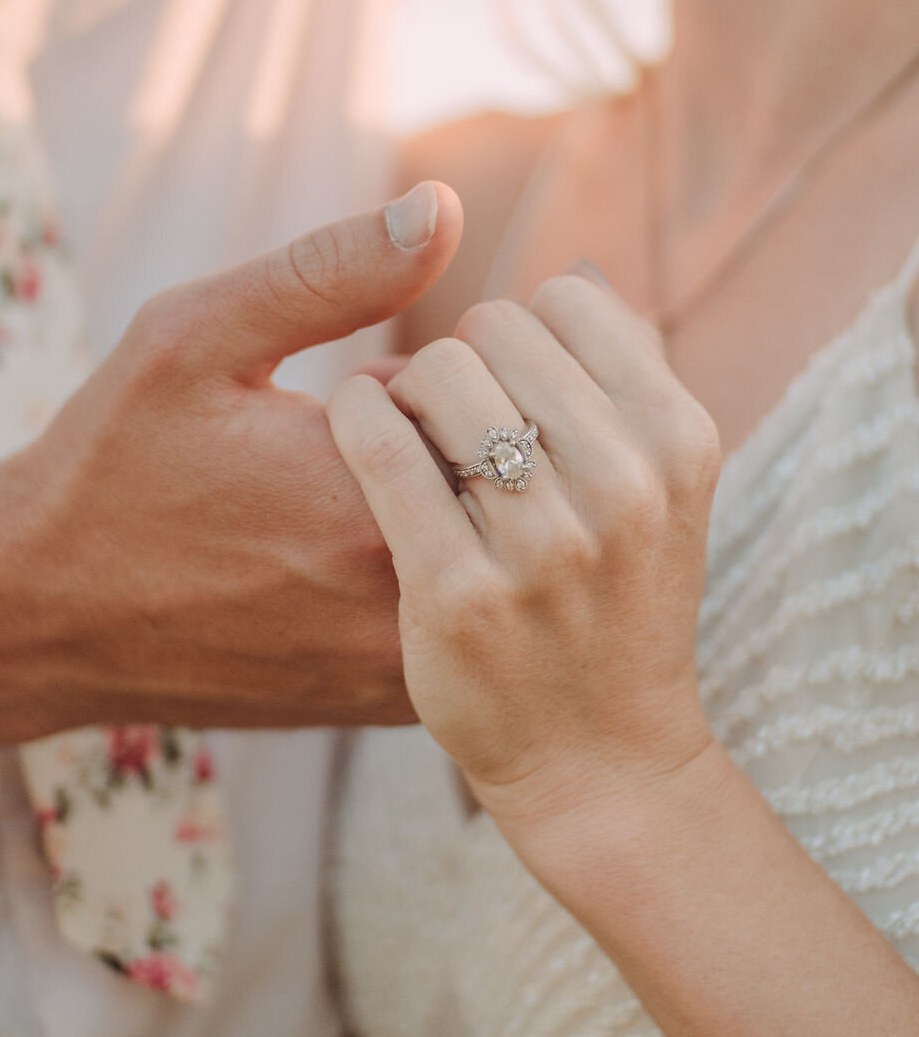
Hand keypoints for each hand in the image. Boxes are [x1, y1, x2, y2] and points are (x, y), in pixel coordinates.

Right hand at [0, 183, 462, 749]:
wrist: (36, 620)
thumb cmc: (112, 468)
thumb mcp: (195, 338)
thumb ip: (330, 272)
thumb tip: (444, 207)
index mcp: (368, 499)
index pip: (502, 408)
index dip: (450, 378)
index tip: (379, 382)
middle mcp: (402, 598)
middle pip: (512, 487)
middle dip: (462, 441)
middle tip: (364, 438)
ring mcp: (397, 666)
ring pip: (495, 557)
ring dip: (451, 510)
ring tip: (345, 499)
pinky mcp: (383, 704)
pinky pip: (469, 617)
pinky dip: (441, 571)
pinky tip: (347, 554)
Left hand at [328, 272, 721, 867]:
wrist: (599, 758)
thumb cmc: (616, 605)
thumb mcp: (663, 489)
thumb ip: (625, 382)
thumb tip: (574, 277)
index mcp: (680, 441)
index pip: (566, 304)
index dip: (519, 335)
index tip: (503, 384)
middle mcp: (625, 487)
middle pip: (492, 330)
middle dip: (459, 362)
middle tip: (448, 418)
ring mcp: (544, 546)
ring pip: (436, 375)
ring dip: (404, 390)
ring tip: (409, 436)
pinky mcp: (457, 594)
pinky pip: (379, 445)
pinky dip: (357, 416)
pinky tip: (359, 431)